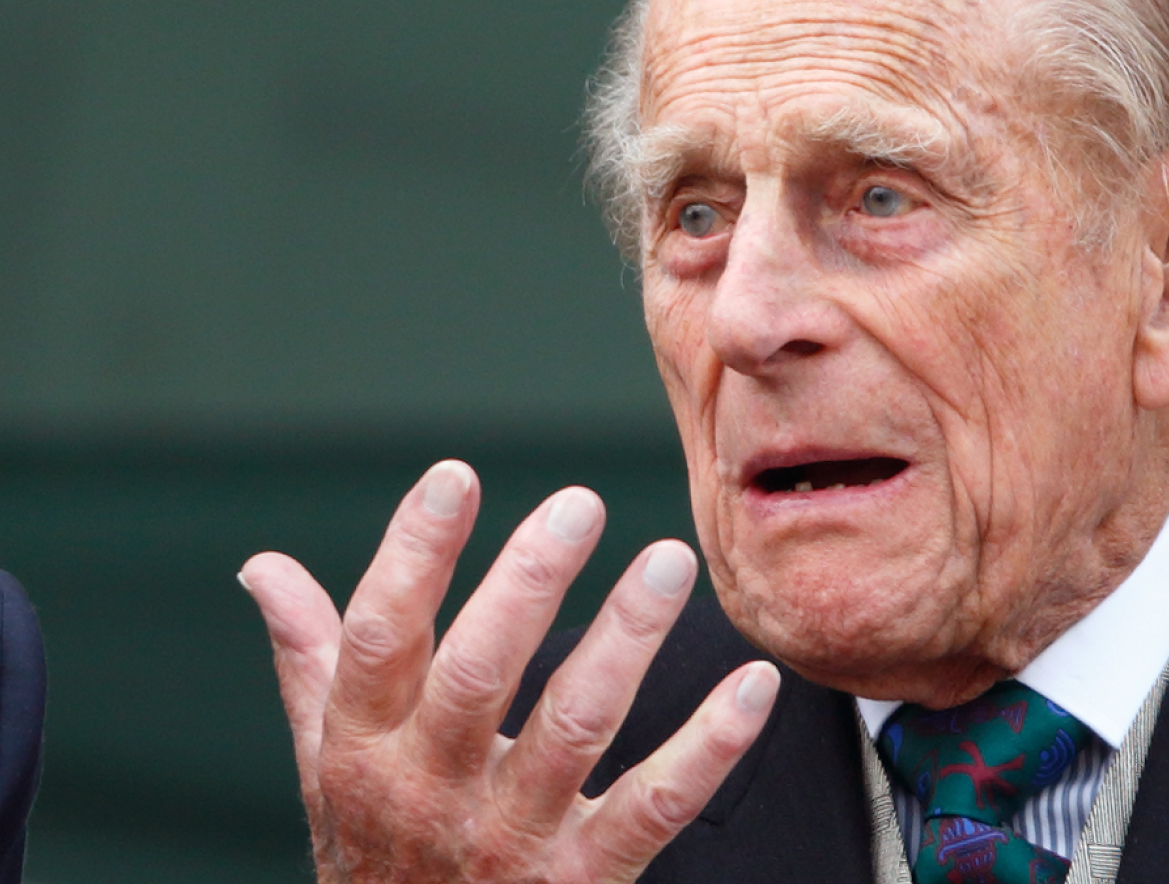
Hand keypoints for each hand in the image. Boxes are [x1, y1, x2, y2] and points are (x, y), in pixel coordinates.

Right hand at [240, 460, 778, 883]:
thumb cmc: (377, 856)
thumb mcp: (328, 765)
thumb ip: (312, 661)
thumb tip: (263, 568)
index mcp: (363, 749)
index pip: (380, 639)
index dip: (413, 556)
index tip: (455, 476)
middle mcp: (431, 790)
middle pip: (477, 674)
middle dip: (527, 584)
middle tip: (579, 503)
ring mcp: (511, 839)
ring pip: (573, 728)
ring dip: (623, 640)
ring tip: (668, 561)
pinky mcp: (584, 880)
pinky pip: (654, 807)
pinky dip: (710, 746)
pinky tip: (752, 684)